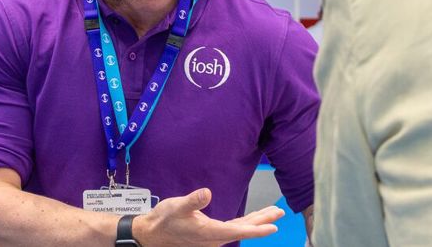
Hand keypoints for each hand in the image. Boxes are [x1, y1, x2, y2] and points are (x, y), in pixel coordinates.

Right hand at [132, 188, 282, 246]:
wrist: (152, 235)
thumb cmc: (164, 220)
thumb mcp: (176, 207)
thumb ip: (192, 201)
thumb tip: (207, 193)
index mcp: (209, 233)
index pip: (239, 231)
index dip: (257, 229)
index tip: (273, 227)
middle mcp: (214, 238)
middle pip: (244, 229)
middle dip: (263, 221)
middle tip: (280, 213)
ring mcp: (213, 238)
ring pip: (240, 229)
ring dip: (256, 221)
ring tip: (272, 213)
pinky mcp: (210, 234)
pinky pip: (233, 228)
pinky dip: (245, 223)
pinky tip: (252, 219)